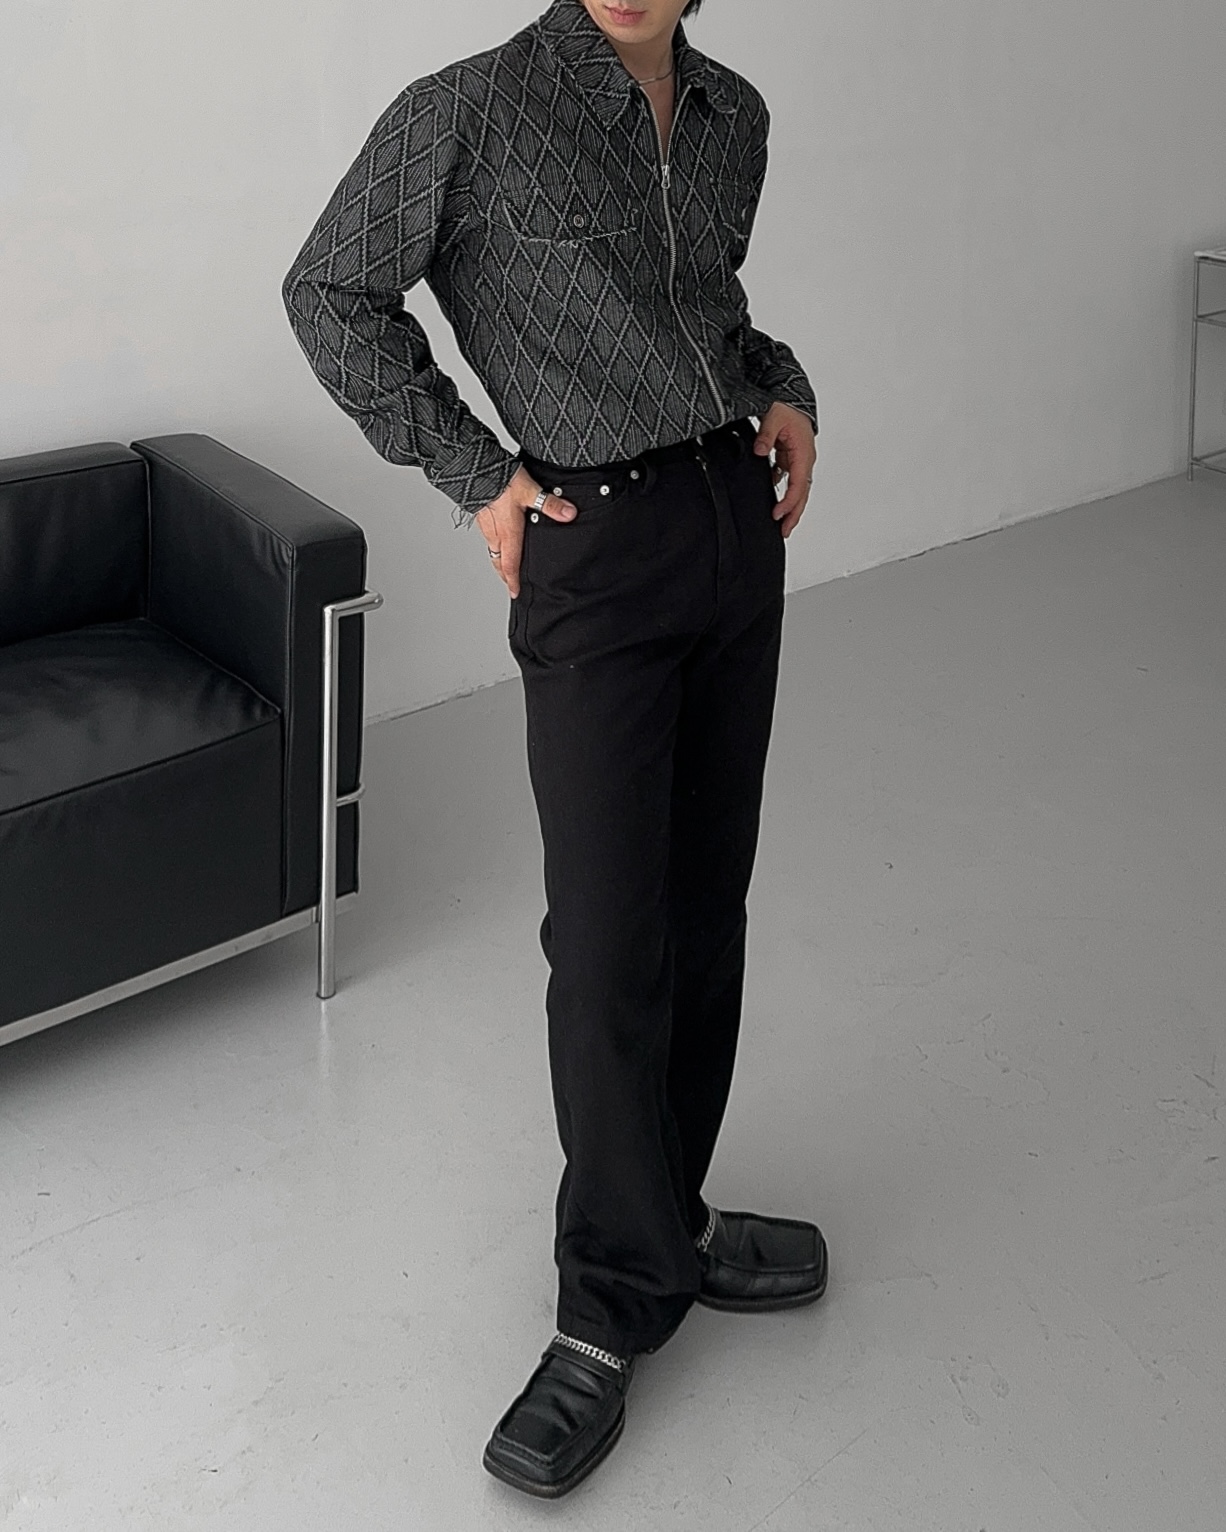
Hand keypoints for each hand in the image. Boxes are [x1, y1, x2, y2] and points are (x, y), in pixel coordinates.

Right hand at [475, 466, 576, 597]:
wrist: (475, 468)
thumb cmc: (501, 480)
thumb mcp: (530, 491)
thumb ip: (551, 504)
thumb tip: (569, 515)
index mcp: (508, 534)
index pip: (510, 565)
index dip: (513, 581)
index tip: (515, 593)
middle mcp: (495, 533)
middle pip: (499, 562)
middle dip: (505, 575)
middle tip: (511, 583)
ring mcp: (486, 525)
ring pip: (492, 549)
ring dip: (499, 560)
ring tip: (505, 565)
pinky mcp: (480, 514)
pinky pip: (487, 536)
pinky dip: (494, 544)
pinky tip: (498, 537)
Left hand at [753, 402, 817, 536]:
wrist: (792, 399)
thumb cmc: (787, 407)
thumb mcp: (774, 416)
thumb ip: (766, 435)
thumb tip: (760, 451)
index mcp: (804, 453)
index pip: (798, 484)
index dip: (788, 502)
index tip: (777, 514)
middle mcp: (804, 460)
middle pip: (802, 494)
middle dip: (794, 514)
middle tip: (784, 532)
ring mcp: (798, 461)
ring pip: (797, 490)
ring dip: (790, 507)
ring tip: (781, 524)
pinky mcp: (791, 460)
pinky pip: (789, 482)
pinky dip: (783, 494)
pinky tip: (773, 503)